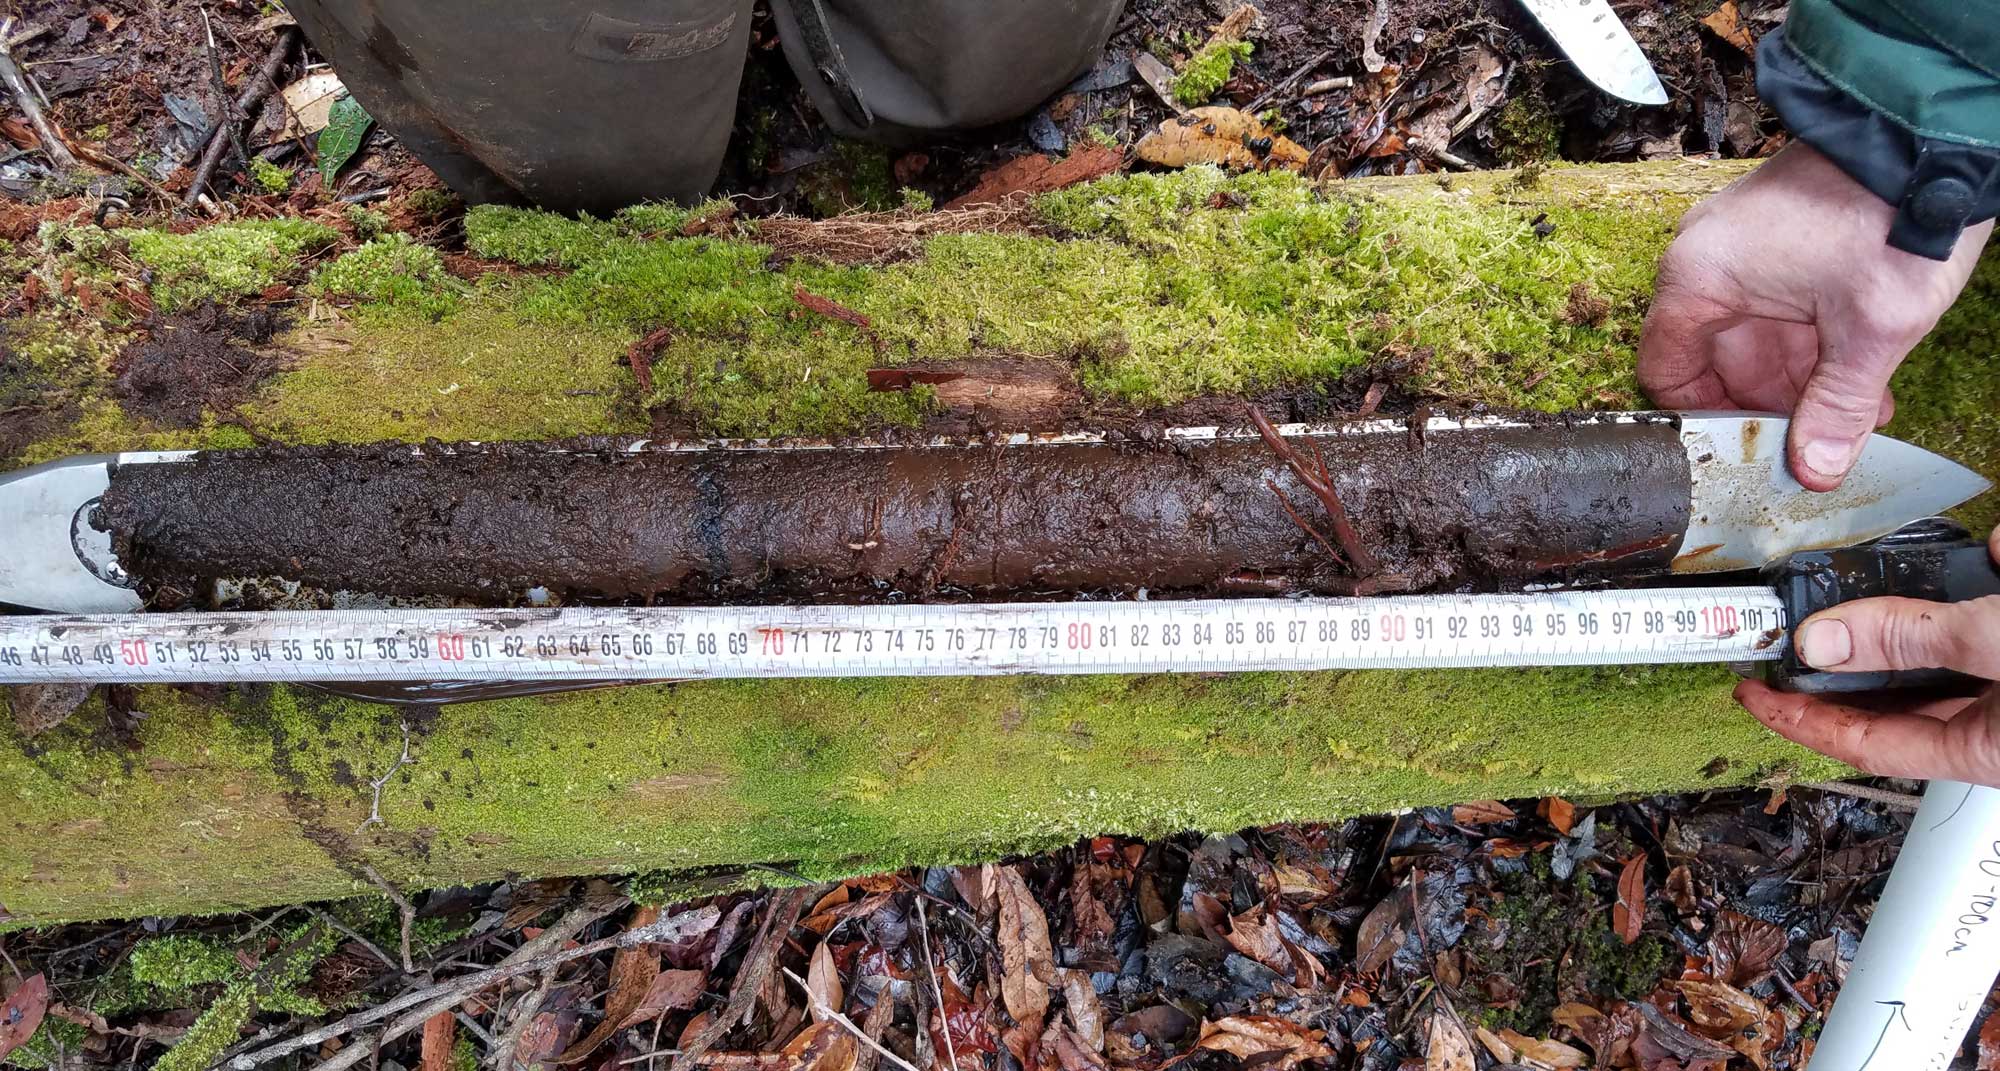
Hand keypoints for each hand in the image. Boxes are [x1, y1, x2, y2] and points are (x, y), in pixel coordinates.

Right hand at [1638, 142, 1992, 490]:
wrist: (1926, 133)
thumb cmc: (1890, 217)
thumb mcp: (1870, 331)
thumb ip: (1837, 408)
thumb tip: (1815, 472)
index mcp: (1698, 279)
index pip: (1666, 373)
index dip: (1708, 421)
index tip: (1753, 449)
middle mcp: (1704, 258)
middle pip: (1714, 360)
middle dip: (1770, 405)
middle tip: (1818, 438)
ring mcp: (1737, 242)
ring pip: (1752, 337)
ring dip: (1799, 379)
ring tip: (1856, 411)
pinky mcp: (1773, 234)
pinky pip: (1774, 305)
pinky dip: (1810, 342)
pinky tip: (1859, 372)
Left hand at [1737, 531, 1999, 783]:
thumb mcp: (1995, 644)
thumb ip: (1910, 641)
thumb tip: (1821, 641)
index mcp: (1978, 749)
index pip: (1861, 742)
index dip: (1797, 719)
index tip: (1750, 691)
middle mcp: (1990, 723)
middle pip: (1890, 699)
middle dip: (1834, 666)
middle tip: (1783, 638)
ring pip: (1931, 654)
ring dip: (1899, 619)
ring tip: (1845, 598)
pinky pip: (1976, 614)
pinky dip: (1965, 583)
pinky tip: (1973, 556)